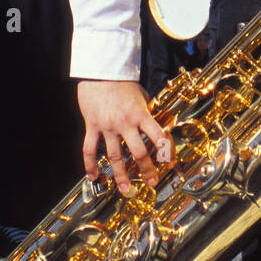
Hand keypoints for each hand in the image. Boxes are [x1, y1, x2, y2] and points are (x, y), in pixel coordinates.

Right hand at [78, 79, 173, 194]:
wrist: (99, 70)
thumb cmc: (121, 82)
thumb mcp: (140, 96)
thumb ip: (145, 114)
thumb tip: (153, 128)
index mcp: (140, 115)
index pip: (158, 137)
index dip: (166, 153)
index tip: (170, 166)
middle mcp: (125, 123)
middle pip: (138, 152)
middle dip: (147, 170)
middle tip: (151, 182)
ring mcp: (107, 126)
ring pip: (115, 156)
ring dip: (120, 175)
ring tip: (125, 190)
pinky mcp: (92, 126)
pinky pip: (90, 149)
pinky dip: (90, 165)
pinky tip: (93, 177)